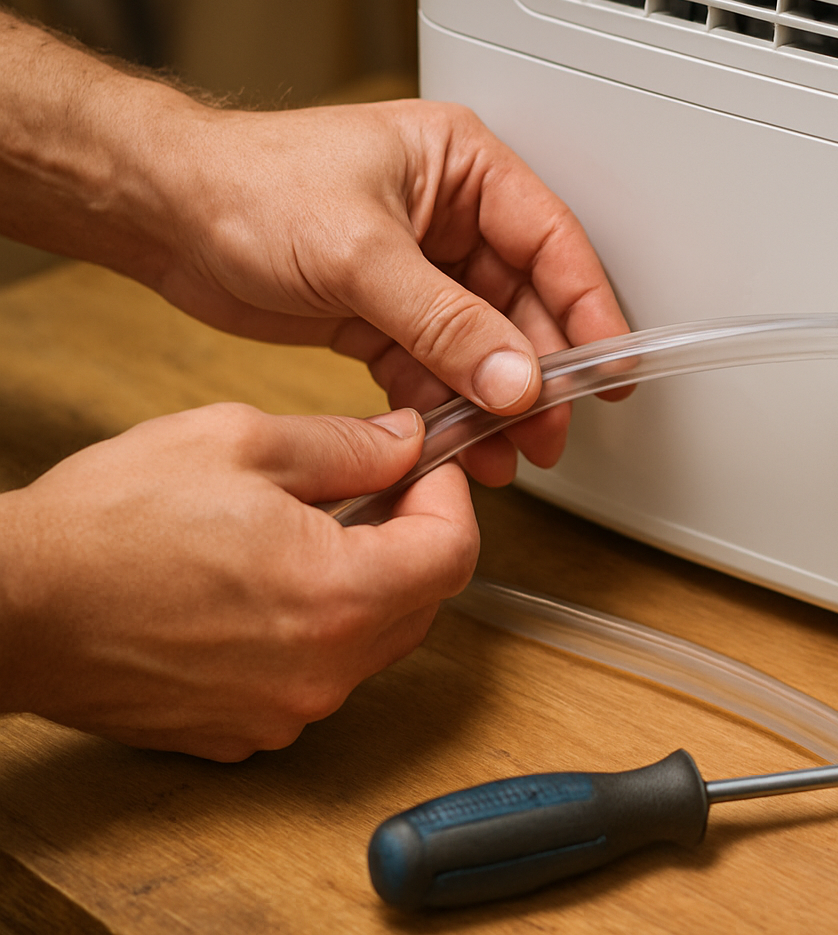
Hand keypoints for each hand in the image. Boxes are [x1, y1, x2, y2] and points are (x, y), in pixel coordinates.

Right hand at [0, 404, 476, 760]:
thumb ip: (346, 447)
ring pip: (371, 643)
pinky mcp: (241, 733)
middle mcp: (322, 671)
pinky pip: (314, 678)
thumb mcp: (239, 442)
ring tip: (306, 534)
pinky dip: (312, 632)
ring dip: (364, 587)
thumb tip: (404, 446)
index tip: (423, 469)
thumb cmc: (104, 526)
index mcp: (337, 596)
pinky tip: (261, 588)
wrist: (8, 605)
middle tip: (371, 491)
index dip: (449, 498)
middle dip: (413, 540)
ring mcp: (283, 713)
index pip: (455, 552)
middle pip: (423, 603)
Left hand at [145, 98, 630, 485]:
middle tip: (550, 428)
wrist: (163, 214)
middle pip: (524, 303)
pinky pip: (435, 368)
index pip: (552, 241)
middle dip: (537, 373)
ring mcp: (423, 269)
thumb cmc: (247, 187)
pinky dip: (446, 407)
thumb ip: (445, 323)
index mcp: (463, 167)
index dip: (589, 307)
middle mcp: (452, 216)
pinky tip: (458, 443)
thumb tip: (514, 377)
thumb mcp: (361, 254)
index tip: (610, 367)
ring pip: (483, 345)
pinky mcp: (387, 313)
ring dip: (494, 401)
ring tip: (508, 451)